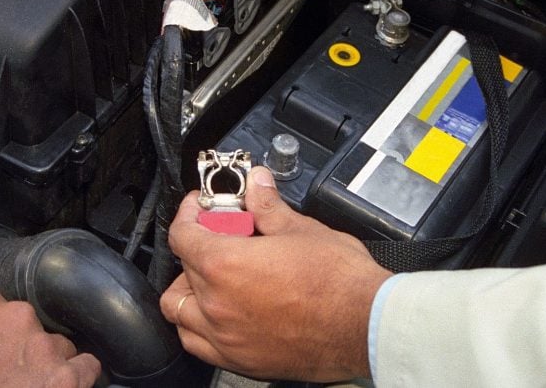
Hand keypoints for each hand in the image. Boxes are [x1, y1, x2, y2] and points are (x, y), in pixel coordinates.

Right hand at [0, 280, 100, 387]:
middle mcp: (13, 316)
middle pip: (26, 326)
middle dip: (14, 348)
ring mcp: (39, 347)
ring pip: (54, 347)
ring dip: (41, 364)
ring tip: (22, 384)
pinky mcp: (59, 380)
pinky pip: (85, 369)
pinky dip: (77, 377)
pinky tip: (59, 384)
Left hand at [160, 167, 392, 381]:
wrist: (366, 325)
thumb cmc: (340, 283)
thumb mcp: (301, 230)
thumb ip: (268, 206)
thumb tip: (257, 185)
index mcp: (225, 265)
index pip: (182, 234)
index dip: (189, 214)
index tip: (200, 208)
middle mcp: (217, 304)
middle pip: (182, 268)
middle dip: (198, 247)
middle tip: (222, 238)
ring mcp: (225, 336)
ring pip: (179, 311)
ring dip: (189, 289)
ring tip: (214, 278)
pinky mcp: (240, 360)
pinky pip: (197, 344)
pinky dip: (199, 326)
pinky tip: (221, 312)